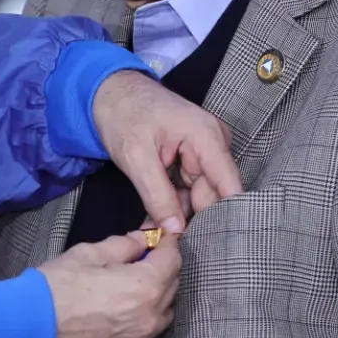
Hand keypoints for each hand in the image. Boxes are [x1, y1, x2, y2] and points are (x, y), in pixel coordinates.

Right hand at [39, 230, 181, 337]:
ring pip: (162, 314)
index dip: (168, 245)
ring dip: (156, 297)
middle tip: (145, 258)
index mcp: (145, 287)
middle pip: (172, 287)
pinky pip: (145, 334)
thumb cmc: (56, 286)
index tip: (161, 238)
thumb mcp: (88, 254)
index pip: (172, 260)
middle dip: (163, 270)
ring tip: (134, 286)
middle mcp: (150, 317)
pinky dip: (142, 320)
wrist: (28, 328)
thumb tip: (141, 240)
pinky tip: (123, 312)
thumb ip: (123, 245)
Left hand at [92, 71, 240, 229]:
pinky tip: (156, 221)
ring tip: (156, 234)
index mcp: (206, 137)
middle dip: (193, 221)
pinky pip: (188, 189)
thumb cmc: (123, 114)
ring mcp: (202, 152)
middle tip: (169, 244)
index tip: (215, 245)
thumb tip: (177, 230)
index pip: (229, 186)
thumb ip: (158, 196)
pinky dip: (173, 204)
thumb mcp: (136, 157)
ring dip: (179, 215)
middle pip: (213, 195)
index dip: (225, 217)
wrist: (109, 92)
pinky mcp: (190, 159)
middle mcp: (212, 144)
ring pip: (199, 196)